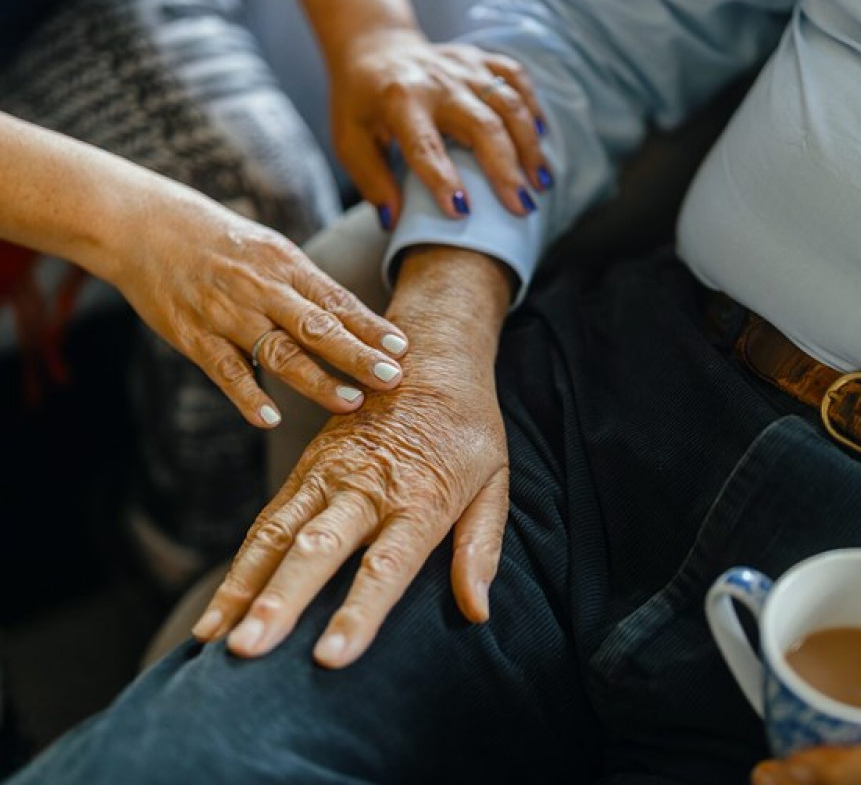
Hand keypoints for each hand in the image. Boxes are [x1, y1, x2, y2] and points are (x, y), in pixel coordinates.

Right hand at [105, 182, 407, 428]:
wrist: (145, 225)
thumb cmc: (221, 242)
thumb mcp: (272, 251)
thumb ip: (309, 287)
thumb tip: (356, 323)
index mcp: (286, 264)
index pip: (336, 300)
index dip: (370, 325)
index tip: (403, 348)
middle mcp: (261, 288)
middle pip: (317, 326)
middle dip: (357, 354)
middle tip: (393, 378)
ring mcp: (226, 313)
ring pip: (278, 351)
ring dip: (317, 380)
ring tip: (351, 402)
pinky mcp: (192, 335)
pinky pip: (224, 369)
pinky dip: (246, 394)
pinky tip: (270, 418)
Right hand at [190, 343, 508, 666]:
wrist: (432, 356)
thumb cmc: (468, 427)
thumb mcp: (494, 480)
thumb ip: (481, 546)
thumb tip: (478, 611)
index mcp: (420, 497)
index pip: (387, 564)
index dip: (359, 611)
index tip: (329, 657)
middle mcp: (368, 486)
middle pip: (319, 547)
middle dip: (281, 600)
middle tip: (246, 650)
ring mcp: (330, 473)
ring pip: (278, 532)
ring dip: (244, 585)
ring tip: (211, 636)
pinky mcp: (308, 467)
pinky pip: (268, 518)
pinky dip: (241, 564)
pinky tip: (220, 606)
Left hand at [329, 27, 551, 225]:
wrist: (374, 46)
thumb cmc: (360, 103)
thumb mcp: (350, 141)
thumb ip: (372, 181)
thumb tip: (393, 222)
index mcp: (398, 101)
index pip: (424, 145)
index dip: (442, 179)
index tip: (462, 212)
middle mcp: (436, 81)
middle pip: (482, 124)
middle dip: (505, 168)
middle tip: (523, 207)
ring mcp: (462, 67)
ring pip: (507, 103)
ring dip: (529, 145)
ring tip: (541, 183)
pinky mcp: (480, 59)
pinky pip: (515, 78)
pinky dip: (533, 108)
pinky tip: (542, 140)